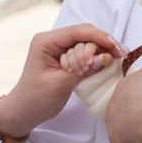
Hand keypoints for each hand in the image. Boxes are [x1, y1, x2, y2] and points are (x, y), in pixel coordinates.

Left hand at [0, 23, 121, 140]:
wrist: (26, 111)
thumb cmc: (36, 98)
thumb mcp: (59, 84)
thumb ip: (83, 70)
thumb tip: (105, 58)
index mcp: (46, 41)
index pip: (77, 31)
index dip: (98, 37)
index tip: (115, 47)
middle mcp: (54, 41)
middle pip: (85, 34)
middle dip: (100, 45)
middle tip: (115, 58)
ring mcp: (61, 49)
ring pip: (88, 42)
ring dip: (98, 52)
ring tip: (106, 64)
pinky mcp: (68, 58)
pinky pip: (86, 52)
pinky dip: (96, 58)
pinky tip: (105, 63)